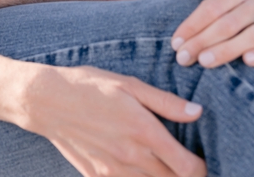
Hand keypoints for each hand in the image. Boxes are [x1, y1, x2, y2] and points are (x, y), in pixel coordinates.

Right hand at [19, 64, 204, 176]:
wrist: (47, 102)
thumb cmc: (91, 87)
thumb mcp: (131, 85)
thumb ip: (167, 102)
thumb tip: (197, 112)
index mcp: (144, 132)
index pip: (186, 166)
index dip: (202, 168)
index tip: (206, 161)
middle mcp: (130, 157)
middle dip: (186, 176)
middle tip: (192, 165)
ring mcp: (112, 172)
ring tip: (169, 167)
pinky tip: (142, 169)